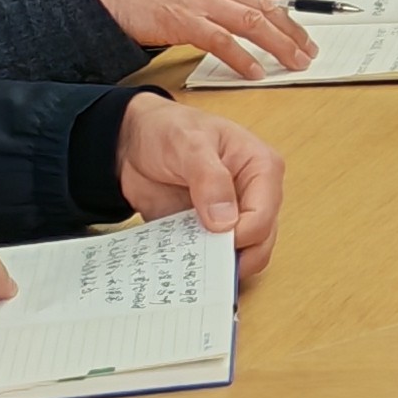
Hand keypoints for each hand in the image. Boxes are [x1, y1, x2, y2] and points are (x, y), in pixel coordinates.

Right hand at [79, 0, 318, 76]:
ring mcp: (201, 2)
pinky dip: (242, 58)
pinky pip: (222, 42)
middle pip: (267, 4)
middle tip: (309, 49)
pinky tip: (256, 72)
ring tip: (296, 62)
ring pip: (254, 21)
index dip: (287, 2)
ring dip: (280, 44)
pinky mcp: (184, 22)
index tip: (301, 20)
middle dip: (294, 29)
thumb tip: (236, 2)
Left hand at [114, 95, 285, 276]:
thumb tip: (226, 221)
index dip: (240, 234)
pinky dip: (196, 266)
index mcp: (261, 168)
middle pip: (260, 243)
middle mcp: (253, 196)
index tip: (209, 236)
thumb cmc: (169, 130)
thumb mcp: (189, 145)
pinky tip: (177, 263)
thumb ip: (209, 179)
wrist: (133, 143)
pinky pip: (210, 260)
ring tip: (186, 264)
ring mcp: (232, 217)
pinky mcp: (208, 233)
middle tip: (200, 264)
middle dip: (232, 258)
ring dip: (214, 266)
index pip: (264, 215)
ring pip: (241, 257)